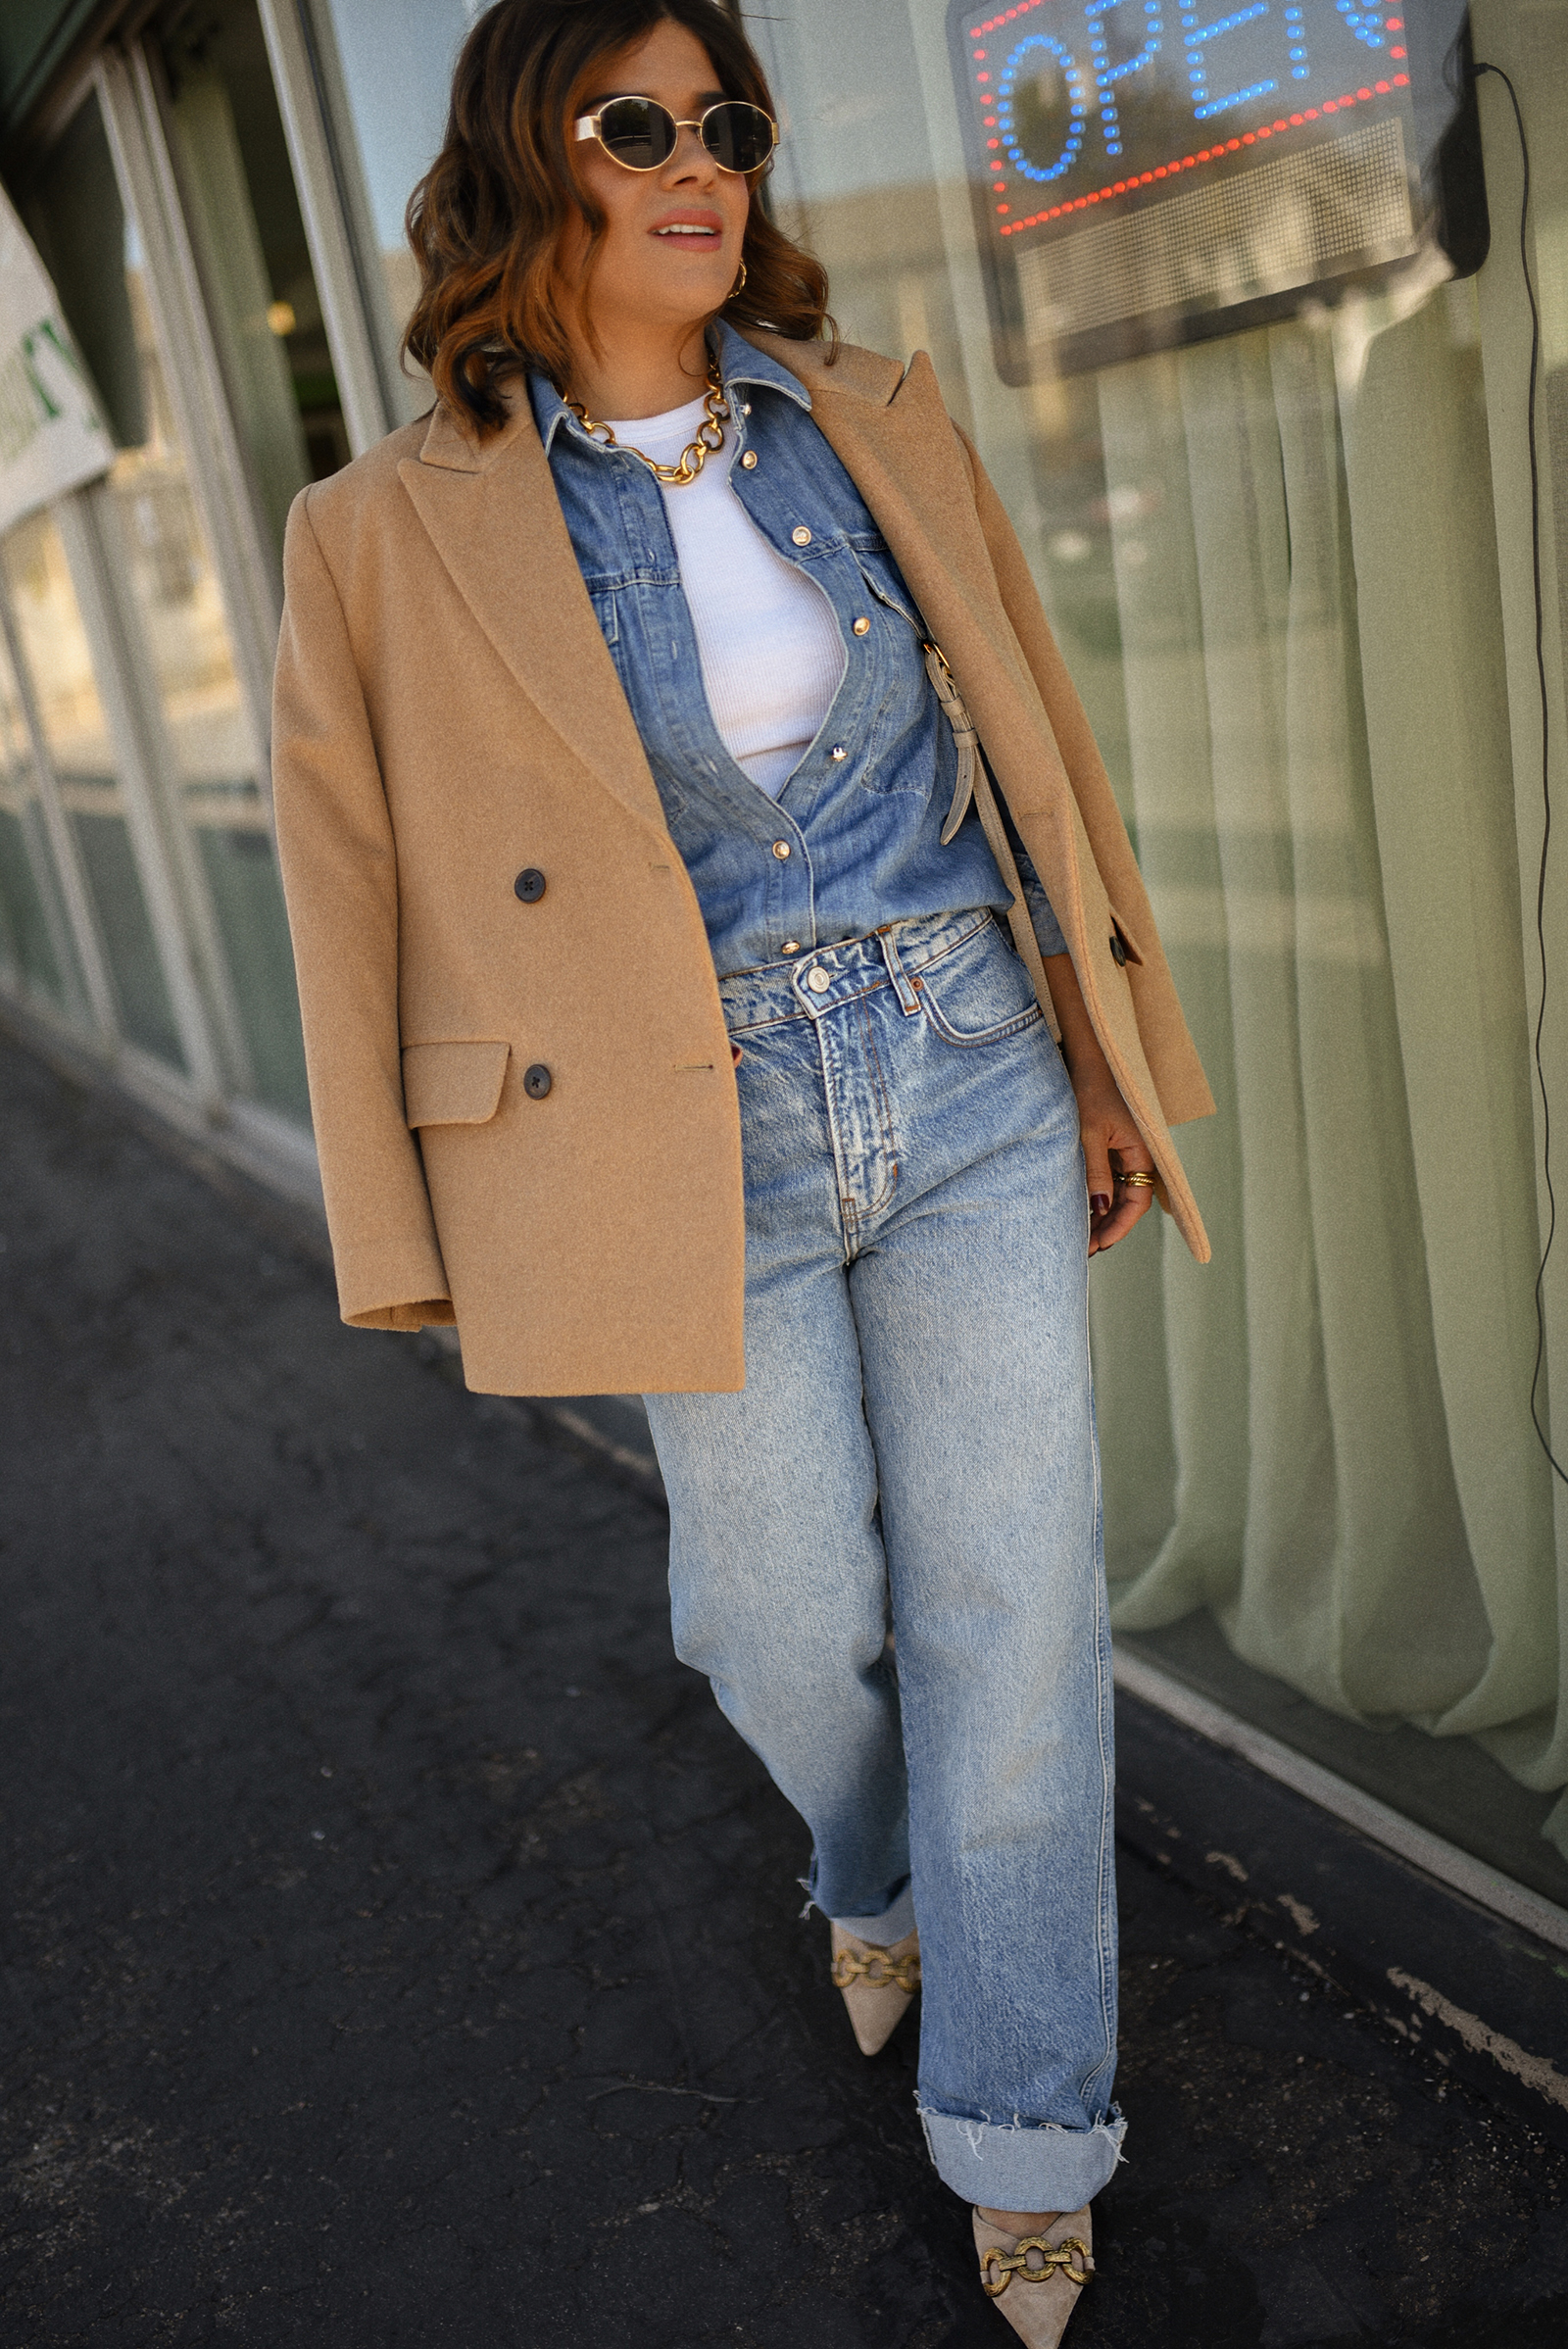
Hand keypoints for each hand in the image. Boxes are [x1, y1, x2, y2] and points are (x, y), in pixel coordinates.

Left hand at [1041, 952, 1155, 1256]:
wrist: (1087, 1051)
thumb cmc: (1089, 1086)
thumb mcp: (1087, 1133)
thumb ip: (1093, 1172)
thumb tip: (1097, 1210)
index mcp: (1141, 1150)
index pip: (1136, 1201)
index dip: (1117, 1227)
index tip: (1096, 1247)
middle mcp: (1137, 1152)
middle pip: (1128, 1200)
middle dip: (1107, 1226)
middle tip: (1082, 1249)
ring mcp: (1124, 1147)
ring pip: (1117, 1190)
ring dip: (1100, 1212)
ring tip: (1078, 1234)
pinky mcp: (1109, 1140)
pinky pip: (1107, 1175)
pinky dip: (1095, 1192)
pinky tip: (1077, 1206)